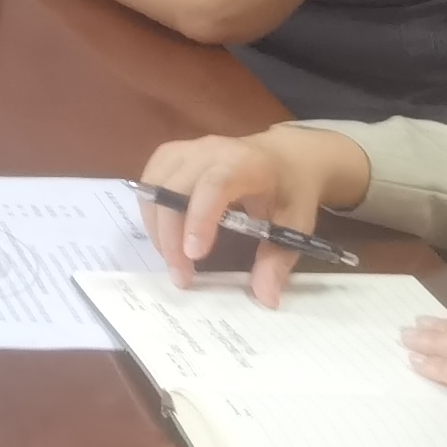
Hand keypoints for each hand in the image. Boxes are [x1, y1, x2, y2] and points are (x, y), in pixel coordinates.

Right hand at [136, 125, 370, 303]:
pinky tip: (166, 234)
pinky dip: (151, 211)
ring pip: (154, 185)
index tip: (194, 256)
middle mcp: (211, 150)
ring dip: (157, 226)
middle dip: (170, 235)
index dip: (199, 218)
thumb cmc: (290, 189)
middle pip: (174, 188)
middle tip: (181, 275)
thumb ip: (277, 258)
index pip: (214, 184)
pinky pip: (150, 181)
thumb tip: (265, 297)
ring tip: (173, 258)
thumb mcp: (295, 223)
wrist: (283, 155)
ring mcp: (187, 149)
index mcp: (246, 164)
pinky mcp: (172, 154)